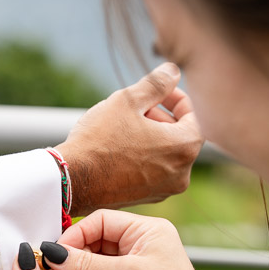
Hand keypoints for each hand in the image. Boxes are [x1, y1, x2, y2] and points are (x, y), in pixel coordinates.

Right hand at [44, 210, 222, 269]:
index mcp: (147, 231)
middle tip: (56, 268)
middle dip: (75, 254)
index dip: (76, 235)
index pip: (101, 221)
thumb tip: (54, 253)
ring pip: (95, 261)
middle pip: (95, 239)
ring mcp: (134, 268)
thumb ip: (86, 264)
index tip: (56, 252)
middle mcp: (140, 245)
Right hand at [55, 62, 201, 215]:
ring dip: (152, 135)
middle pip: (181, 135)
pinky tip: (119, 148)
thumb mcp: (128, 100)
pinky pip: (154, 170)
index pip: (196, 115)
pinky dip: (144, 155)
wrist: (72, 181)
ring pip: (167, 153)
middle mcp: (181, 174)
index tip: (158, 91)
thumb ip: (157, 83)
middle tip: (136, 108)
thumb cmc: (99, 140)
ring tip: (124, 126)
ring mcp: (164, 189)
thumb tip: (173, 71)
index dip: (177, 97)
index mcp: (184, 148)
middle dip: (162, 116)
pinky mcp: (147, 198)